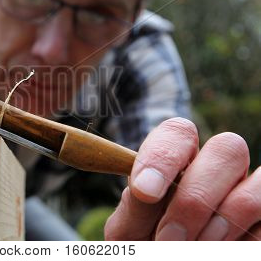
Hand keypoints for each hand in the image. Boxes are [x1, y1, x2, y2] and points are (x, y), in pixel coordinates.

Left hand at [105, 117, 259, 239]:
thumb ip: (136, 206)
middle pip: (227, 149)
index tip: (144, 191)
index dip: (164, 155)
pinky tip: (216, 252)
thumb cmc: (141, 241)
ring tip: (189, 251)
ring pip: (255, 187)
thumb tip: (146, 190)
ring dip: (221, 224)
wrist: (160, 256)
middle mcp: (215, 168)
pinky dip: (240, 242)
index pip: (179, 132)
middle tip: (168, 238)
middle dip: (195, 198)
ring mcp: (245, 191)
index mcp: (176, 159)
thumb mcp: (130, 226)